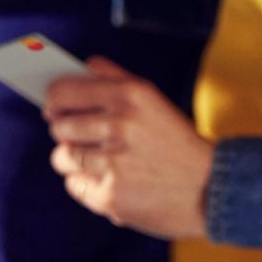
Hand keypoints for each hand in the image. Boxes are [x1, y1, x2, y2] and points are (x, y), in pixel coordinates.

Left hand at [45, 57, 213, 239]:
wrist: (210, 189)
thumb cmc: (175, 141)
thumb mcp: (153, 100)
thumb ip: (115, 77)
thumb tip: (81, 65)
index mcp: (131, 95)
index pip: (63, 92)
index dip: (52, 99)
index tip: (51, 105)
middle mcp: (120, 126)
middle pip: (59, 127)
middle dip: (66, 132)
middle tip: (81, 136)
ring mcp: (113, 163)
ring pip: (62, 157)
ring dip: (74, 160)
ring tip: (99, 161)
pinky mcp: (110, 196)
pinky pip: (73, 185)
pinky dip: (85, 184)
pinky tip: (109, 181)